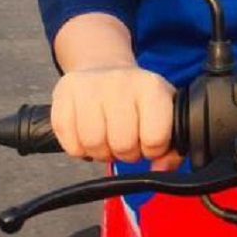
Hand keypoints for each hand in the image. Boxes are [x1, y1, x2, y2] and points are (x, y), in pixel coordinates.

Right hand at [50, 65, 179, 165]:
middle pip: (122, 144)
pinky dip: (79, 149)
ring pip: (93, 144)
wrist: (104, 68)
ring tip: (107, 140)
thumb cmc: (137, 98)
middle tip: (126, 143)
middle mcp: (121, 82)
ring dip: (101, 153)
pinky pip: (70, 142)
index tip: (149, 143)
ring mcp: (89, 86)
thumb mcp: (164, 112)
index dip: (153, 150)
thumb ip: (172, 147)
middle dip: (126, 153)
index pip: (155, 138)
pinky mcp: (64, 94)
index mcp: (151, 87)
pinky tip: (88, 136)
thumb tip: (162, 168)